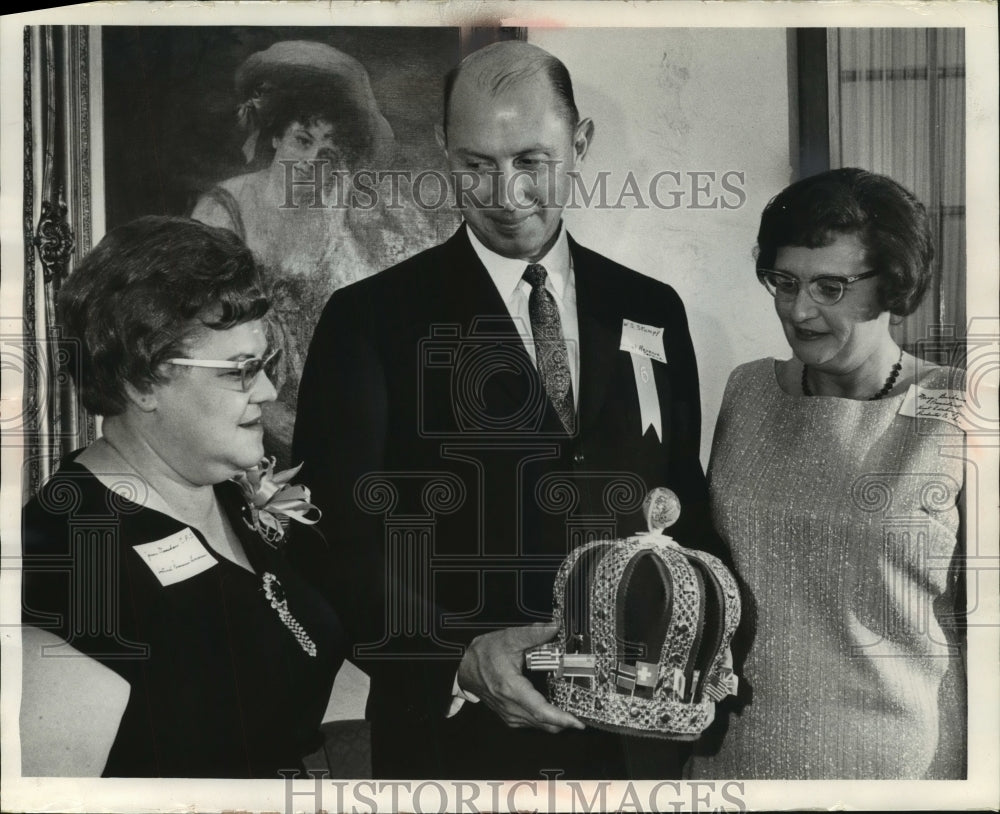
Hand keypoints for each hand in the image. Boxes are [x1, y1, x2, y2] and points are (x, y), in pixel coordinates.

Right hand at [457, 621, 585, 732]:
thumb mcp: (508, 638)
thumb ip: (533, 634)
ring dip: (556, 723)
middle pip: (543, 723)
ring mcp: (509, 714)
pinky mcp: (509, 717)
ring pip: (538, 726)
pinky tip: (556, 714)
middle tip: (585, 715)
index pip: (540, 711)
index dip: (561, 719)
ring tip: (573, 713)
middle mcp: (510, 706)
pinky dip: (546, 721)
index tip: (578, 722)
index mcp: (511, 689)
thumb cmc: (483, 654)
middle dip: (565, 722)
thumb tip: (554, 627)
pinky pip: (531, 724)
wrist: (465, 668)